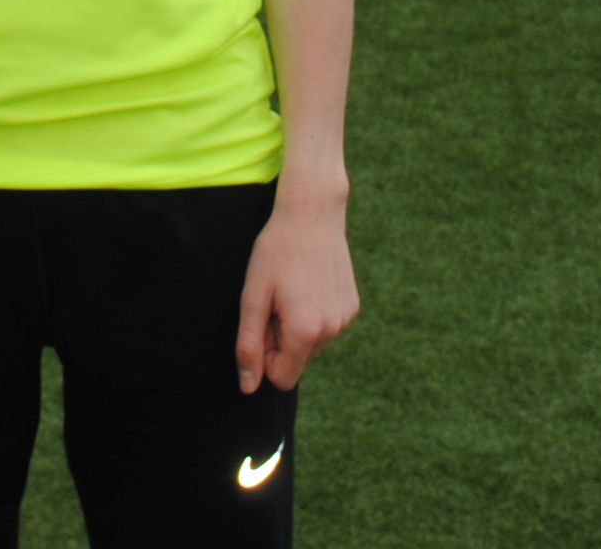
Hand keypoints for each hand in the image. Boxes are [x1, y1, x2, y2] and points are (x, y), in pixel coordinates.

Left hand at [234, 186, 356, 393]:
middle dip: (281, 341)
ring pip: (312, 345)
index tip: (262, 324)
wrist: (313, 213)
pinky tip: (308, 283)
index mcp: (305, 331)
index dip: (265, 358)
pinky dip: (313, 315)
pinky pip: (327, 327)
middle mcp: (331, 330)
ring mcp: (345, 319)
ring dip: (297, 327)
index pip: (281, 378)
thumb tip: (249, 387)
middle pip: (297, 362)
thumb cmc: (276, 252)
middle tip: (275, 301)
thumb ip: (249, 345)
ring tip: (292, 289)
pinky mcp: (352, 306)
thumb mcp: (253, 297)